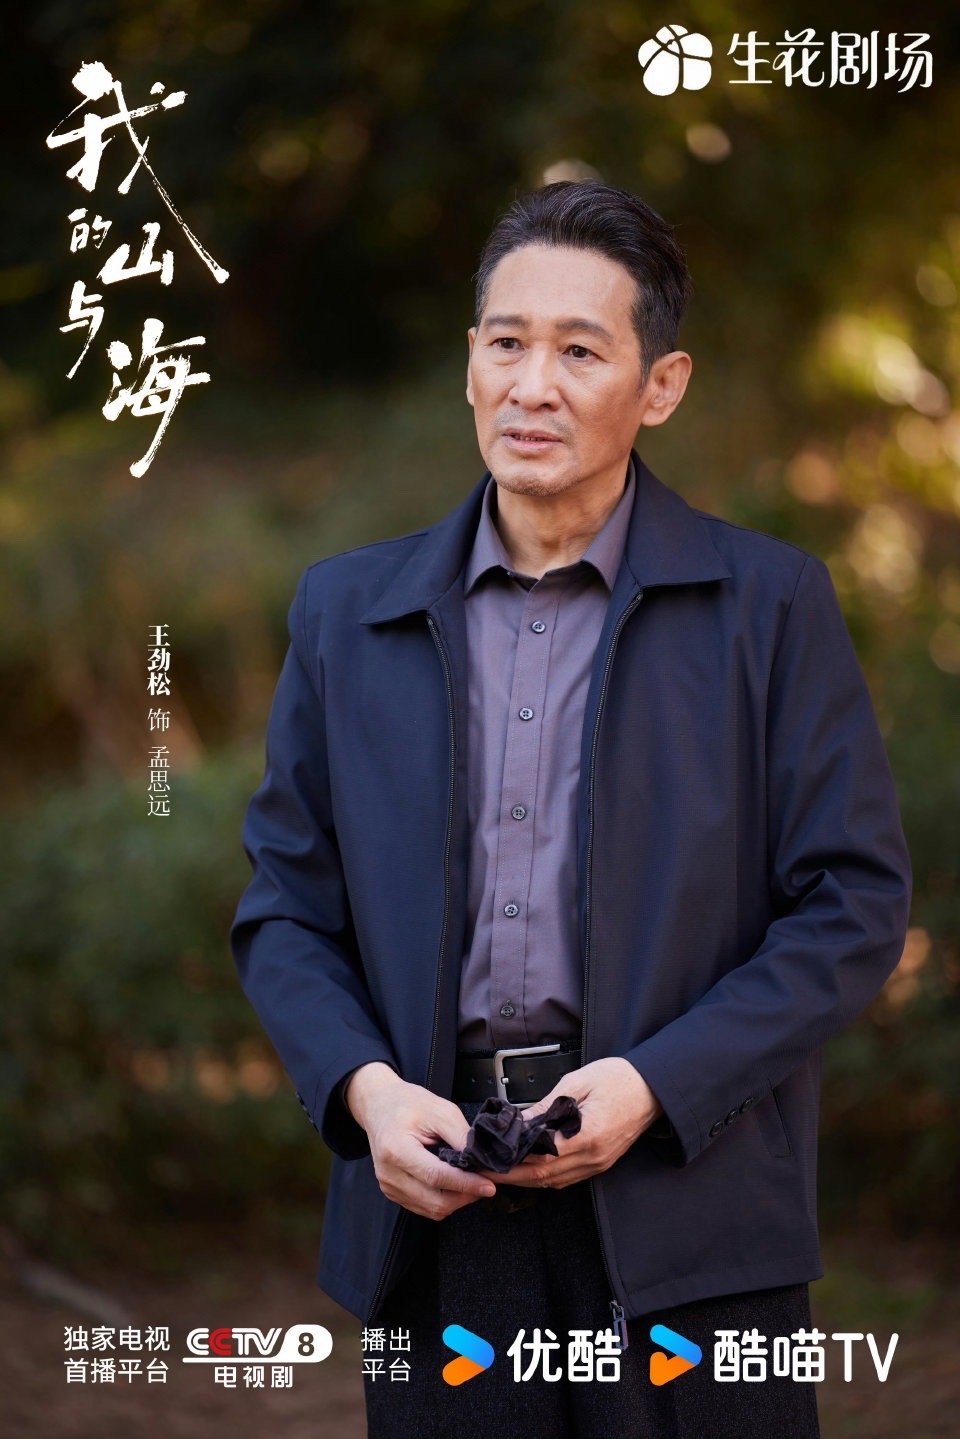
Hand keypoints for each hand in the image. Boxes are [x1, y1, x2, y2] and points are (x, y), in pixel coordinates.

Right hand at [344, 1062, 496, 1219]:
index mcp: (397, 1150)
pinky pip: (423, 1207)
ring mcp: (388, 1186)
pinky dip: (442, 1201)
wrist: (380, 1105)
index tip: (488, 1186)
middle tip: (484, 1184)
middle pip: (434, 1201)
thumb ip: (461, 1136)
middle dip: (464, 1196)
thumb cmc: (407, 1104)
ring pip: (430, 1209)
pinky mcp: (392, 1192)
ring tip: (469, 1183)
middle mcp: (389, 1173)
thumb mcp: (440, 1110)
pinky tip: (452, 1185)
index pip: (436, 1177)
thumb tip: (481, 1159)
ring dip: (455, 1201)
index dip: (466, 1184)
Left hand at [475, 1057, 663, 1189]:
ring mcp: (600, 1163)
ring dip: (528, 1179)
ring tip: (504, 1171)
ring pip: (556, 1182)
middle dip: (513, 1176)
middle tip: (487, 1170)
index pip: (541, 1158)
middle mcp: (593, 1156)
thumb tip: (520, 1121)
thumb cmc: (619, 1079)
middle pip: (545, 1177)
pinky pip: (570, 1177)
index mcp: (587, 1135)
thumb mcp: (577, 1082)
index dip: (512, 1163)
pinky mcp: (603, 1162)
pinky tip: (533, 1168)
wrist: (652, 1088)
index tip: (490, 1160)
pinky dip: (548, 1176)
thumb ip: (547, 1105)